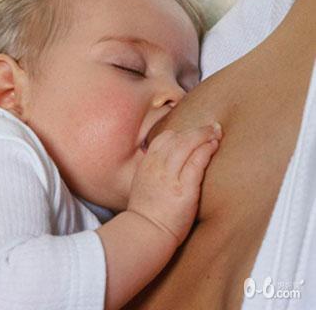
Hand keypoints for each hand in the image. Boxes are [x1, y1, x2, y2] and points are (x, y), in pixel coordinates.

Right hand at [127, 122, 221, 245]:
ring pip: (187, 145)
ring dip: (204, 135)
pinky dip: (206, 150)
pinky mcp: (183, 189)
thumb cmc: (147, 214)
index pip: (164, 139)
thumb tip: (168, 165)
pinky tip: (214, 146)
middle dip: (197, 130)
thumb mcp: (143, 185)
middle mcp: (156, 166)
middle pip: (178, 138)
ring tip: (217, 133)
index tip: (193, 133)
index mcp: (147, 164)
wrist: (145, 233)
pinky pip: (196, 162)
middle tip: (212, 127)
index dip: (181, 133)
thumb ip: (154, 171)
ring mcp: (169, 176)